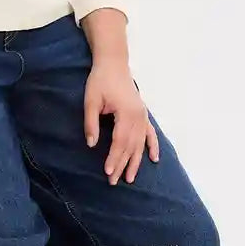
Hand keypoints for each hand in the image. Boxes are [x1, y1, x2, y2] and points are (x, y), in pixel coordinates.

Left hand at [83, 58, 158, 184]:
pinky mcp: (143, 113)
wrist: (113, 64)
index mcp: (126, 113)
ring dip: (136, 161)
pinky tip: (154, 159)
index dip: (114, 158)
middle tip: (114, 181)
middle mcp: (138, 116)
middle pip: (131, 146)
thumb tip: (91, 144)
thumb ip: (91, 123)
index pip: (120, 142)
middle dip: (122, 165)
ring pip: (140, 143)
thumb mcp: (91, 101)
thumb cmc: (100, 80)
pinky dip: (153, 146)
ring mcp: (143, 115)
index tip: (108, 172)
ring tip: (130, 178)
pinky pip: (150, 134)